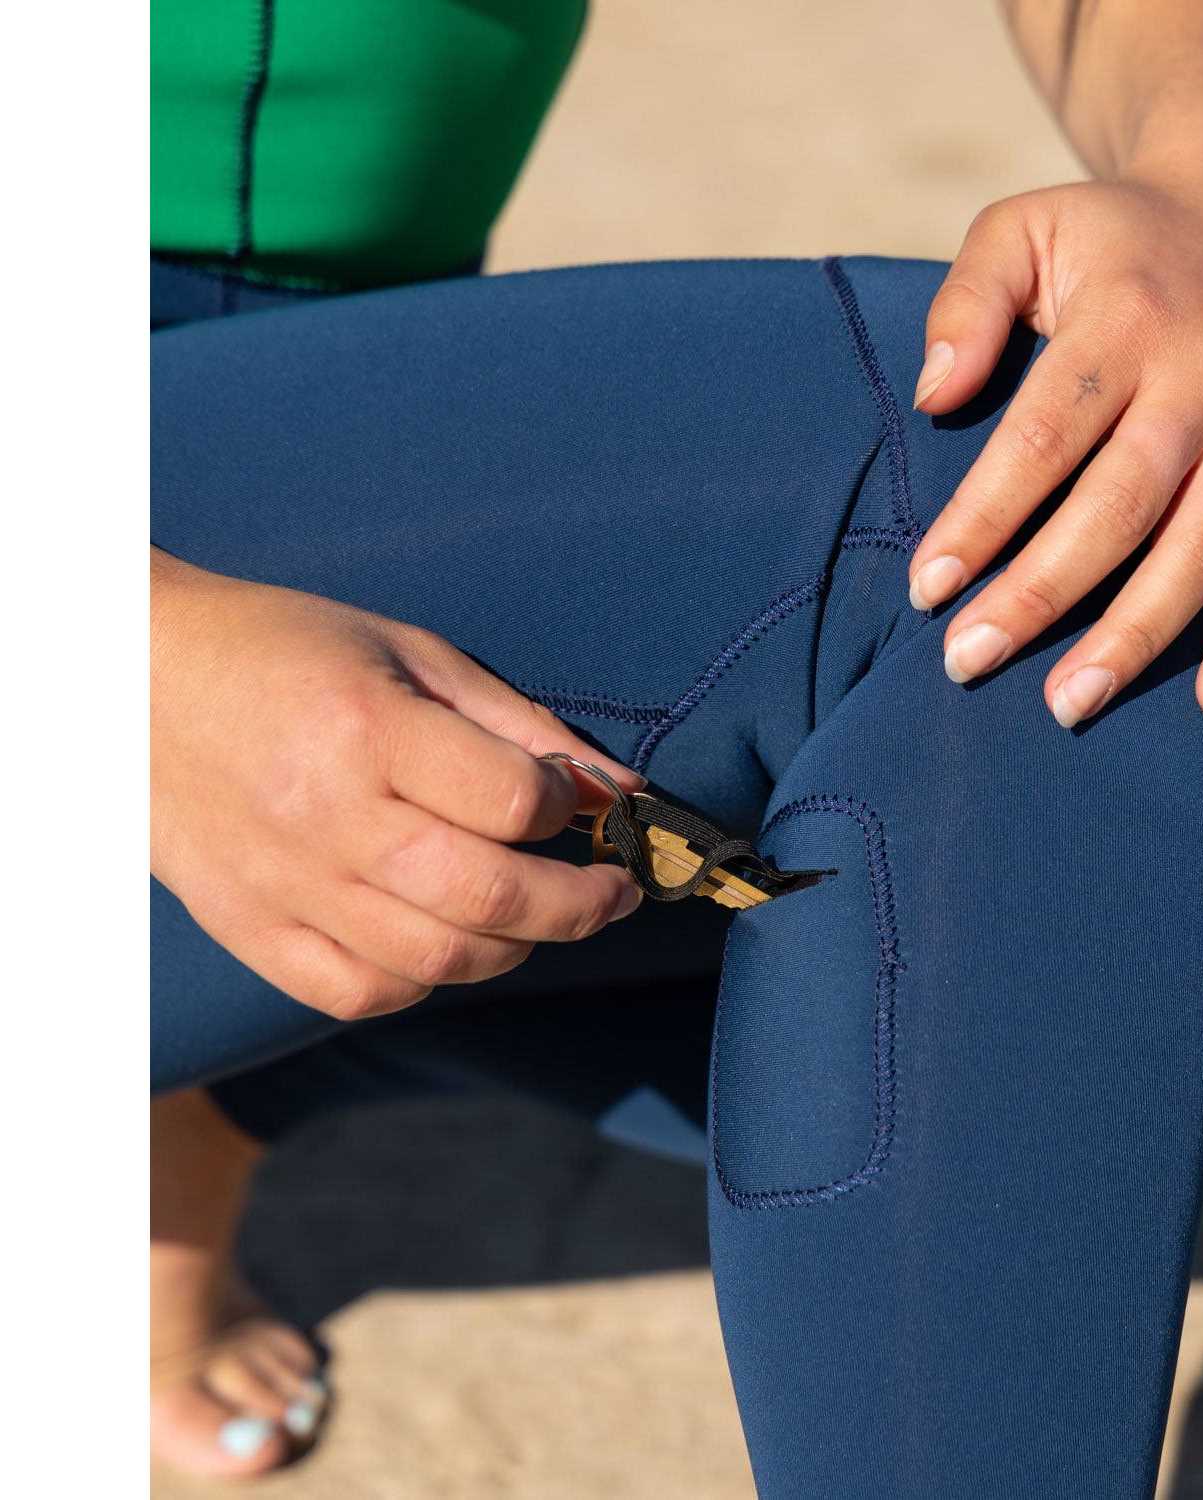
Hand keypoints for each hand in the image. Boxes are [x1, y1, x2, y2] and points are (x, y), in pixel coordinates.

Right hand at [151, 554, 642, 1019]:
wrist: (132, 680)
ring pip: (439, 960)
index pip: (511, 802)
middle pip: (489, 897)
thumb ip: (520, 723)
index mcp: (369, 730)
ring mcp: (286, 885)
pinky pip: (362, 992)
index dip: (566, 808)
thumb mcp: (412, 652)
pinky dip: (427, 980)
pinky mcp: (250, 929)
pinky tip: (449, 940)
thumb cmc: (287, 651)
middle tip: (614, 891)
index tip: (575, 803)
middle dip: (582, 905)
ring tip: (537, 911)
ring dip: (517, 944)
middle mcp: (329, 817)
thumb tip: (621, 790)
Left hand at [908, 173, 1202, 725]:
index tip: (927, 586)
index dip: (985, 517)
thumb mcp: (1023, 229)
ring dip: (1136, 636)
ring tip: (1067, 704)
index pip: (1044, 435)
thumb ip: (968, 302)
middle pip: (1119, 507)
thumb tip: (932, 395)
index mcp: (1125, 318)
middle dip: (1040, 595)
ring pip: (1202, 548)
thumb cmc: (1107, 242)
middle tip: (966, 663)